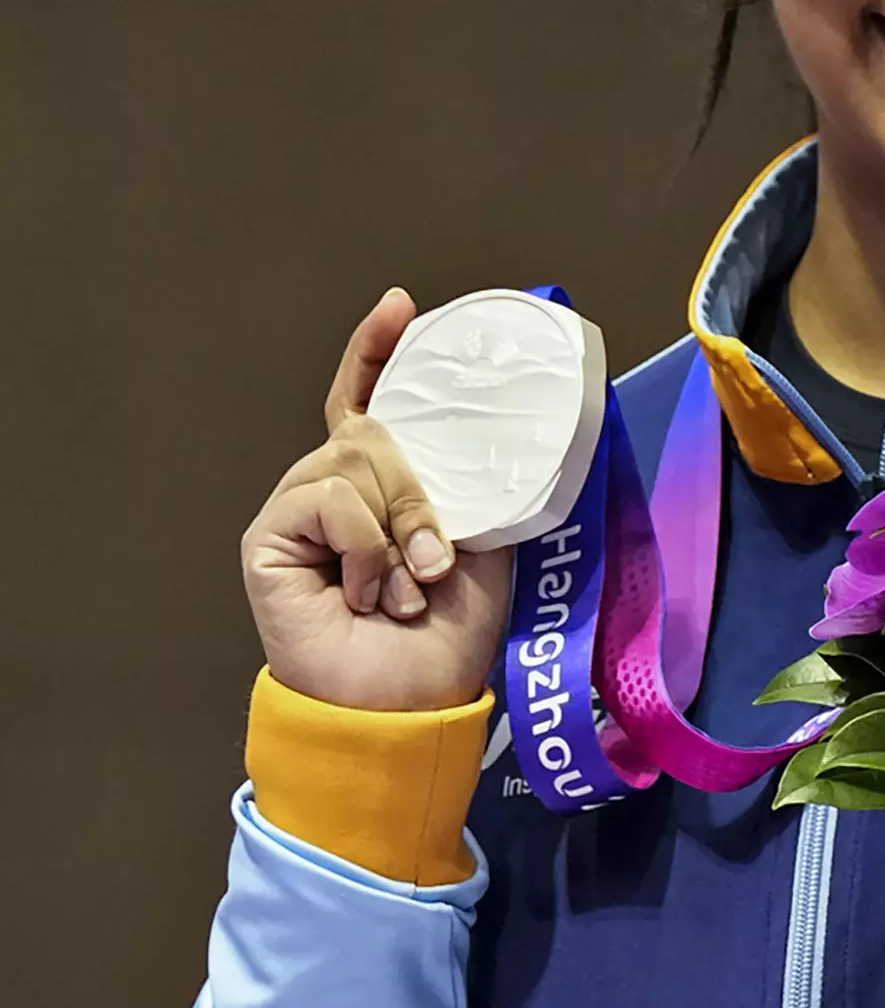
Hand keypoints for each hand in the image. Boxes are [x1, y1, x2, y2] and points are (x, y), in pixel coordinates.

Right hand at [243, 290, 516, 711]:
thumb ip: (471, 485)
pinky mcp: (270, 535)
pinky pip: (330, 496)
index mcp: (387, 488)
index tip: (403, 308)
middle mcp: (336, 489)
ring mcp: (299, 508)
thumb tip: (490, 428)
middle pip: (377, 431)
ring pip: (357, 458)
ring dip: (402, 526)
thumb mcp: (481, 545)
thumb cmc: (446, 634)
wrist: (410, 699)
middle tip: (439, 559)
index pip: (373, 403)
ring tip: (410, 585)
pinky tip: (369, 591)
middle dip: (423, 492)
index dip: (380, 355)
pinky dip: (368, 545)